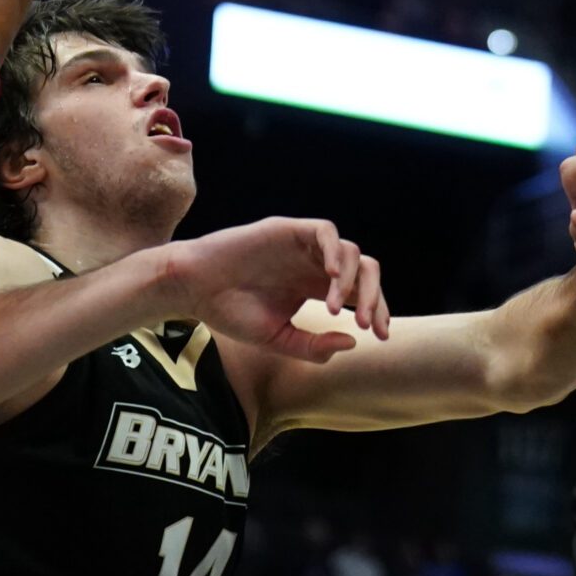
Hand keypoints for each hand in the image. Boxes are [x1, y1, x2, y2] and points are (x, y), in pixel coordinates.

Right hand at [167, 216, 388, 360]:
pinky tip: (331, 277)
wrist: (194, 289)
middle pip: (365, 272)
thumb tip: (352, 342)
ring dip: (352, 281)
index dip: (376, 311)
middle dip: (374, 298)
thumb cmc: (231, 312)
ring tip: (333, 307)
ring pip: (351, 251)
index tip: (381, 336)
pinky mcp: (289, 230)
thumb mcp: (277, 338)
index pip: (360, 294)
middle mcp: (316, 265)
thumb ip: (312, 345)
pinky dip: (335, 251)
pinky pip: (325, 231)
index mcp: (317, 288)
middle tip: (368, 324)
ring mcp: (304, 246)